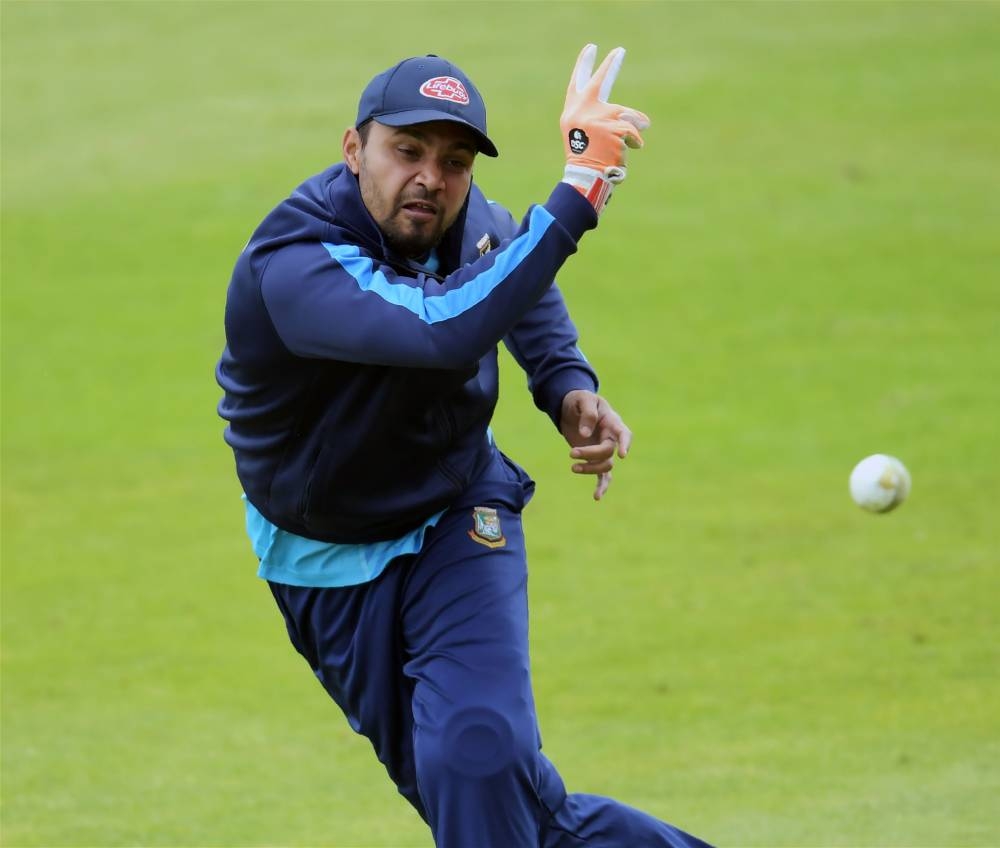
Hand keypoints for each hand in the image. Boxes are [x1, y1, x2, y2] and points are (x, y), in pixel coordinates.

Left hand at [559, 390, 631, 500]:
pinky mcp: (595, 458)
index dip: (624, 444)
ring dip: (589, 469)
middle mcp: (611, 437)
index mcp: (611, 421)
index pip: (623, 433)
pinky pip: (602, 475)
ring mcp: (604, 449)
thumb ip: (587, 414)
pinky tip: (597, 497)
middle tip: (571, 453)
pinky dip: (601, 486)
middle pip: (607, 451)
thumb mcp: (582, 399)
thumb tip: (585, 435)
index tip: (621, 455)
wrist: (572, 406)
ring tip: (573, 467)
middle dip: (590, 454)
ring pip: (605, 465)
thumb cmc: (580, 400)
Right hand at [560, 44, 649, 213]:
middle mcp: (582, 111)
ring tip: (636, 140)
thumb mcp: (586, 135)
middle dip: (610, 66)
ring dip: (634, 127)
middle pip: (600, 82)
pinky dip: (635, 141)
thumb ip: (604, 118)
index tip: (591, 49)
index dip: (584, 66)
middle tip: (619, 51)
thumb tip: (643, 121)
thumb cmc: (587, 159)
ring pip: (625, 115)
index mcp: (572, 112)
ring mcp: (597, 119)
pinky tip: (632, 150)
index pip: (577, 83)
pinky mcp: (612, 129)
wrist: (584, 178)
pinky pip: (632, 131)